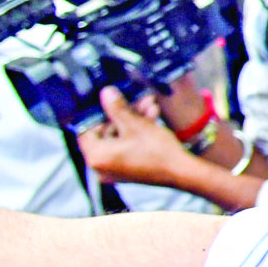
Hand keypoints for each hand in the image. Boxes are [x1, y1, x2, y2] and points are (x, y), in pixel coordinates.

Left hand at [78, 86, 195, 187]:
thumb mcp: (135, 124)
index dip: (98, 113)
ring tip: (150, 107)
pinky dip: (136, 135)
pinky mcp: (127, 170)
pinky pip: (126, 147)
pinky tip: (152, 119)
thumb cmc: (158, 153)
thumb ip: (116, 107)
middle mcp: (101, 167)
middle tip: (136, 102)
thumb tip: (106, 93)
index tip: (110, 102)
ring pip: (119, 138)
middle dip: (124, 114)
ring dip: (134, 121)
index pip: (86, 130)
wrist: (182, 172)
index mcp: (96, 157)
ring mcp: (114, 170)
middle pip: (106, 133)